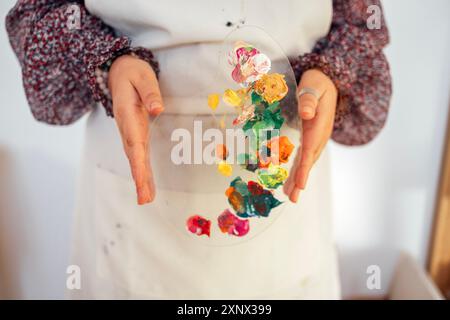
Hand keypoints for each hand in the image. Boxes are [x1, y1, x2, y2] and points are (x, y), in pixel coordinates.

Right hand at [108, 54, 163, 204]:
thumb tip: (159, 109)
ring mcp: (130, 133)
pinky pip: (138, 155)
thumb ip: (150, 92)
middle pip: (133, 155)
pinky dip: (142, 171)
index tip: (141, 178)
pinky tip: (147, 185)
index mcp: (127, 114)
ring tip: (146, 198)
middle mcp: (126, 127)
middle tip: (144, 198)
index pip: (134, 140)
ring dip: (140, 179)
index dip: (137, 161)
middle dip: (139, 177)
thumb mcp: (142, 76)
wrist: (118, 72)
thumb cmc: (132, 73)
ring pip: (135, 159)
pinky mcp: (135, 135)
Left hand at [283, 69, 336, 202]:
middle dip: (300, 180)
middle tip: (293, 198)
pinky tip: (292, 179)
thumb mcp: (313, 86)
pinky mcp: (312, 139)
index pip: (310, 150)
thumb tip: (306, 114)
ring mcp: (317, 139)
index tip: (300, 184)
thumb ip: (309, 99)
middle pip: (309, 161)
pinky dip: (298, 169)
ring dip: (299, 178)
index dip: (304, 168)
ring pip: (307, 162)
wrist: (329, 83)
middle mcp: (320, 136)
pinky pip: (305, 157)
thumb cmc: (318, 84)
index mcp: (319, 126)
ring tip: (290, 195)